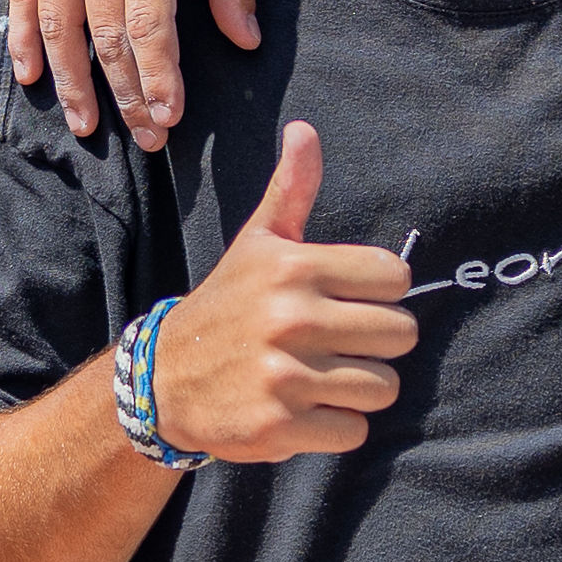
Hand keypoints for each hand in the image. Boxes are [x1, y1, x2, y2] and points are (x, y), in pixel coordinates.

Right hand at [8, 0, 255, 151]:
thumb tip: (244, 41)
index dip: (158, 79)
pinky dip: (22, 34)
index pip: (148, 26)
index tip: (170, 118)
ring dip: (70, 79)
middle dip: (124, 93)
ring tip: (86, 124)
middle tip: (145, 138)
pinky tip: (31, 73)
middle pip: (103, 33)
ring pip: (54, 19)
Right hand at [153, 123, 416, 459]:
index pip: (397, 278)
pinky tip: (306, 410)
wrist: (160, 381)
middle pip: (401, 334)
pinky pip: (355, 431)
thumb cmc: (227, 306)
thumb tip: (305, 130)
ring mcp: (286, 376)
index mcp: (295, 269)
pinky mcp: (280, 427)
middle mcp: (292, 319)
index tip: (351, 300)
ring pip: (384, 387)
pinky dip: (337, 427)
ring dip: (359, 388)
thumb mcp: (256, 244)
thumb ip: (291, 190)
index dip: (381, 293)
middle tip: (339, 344)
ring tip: (321, 377)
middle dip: (376, 343)